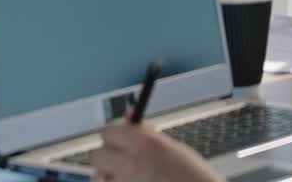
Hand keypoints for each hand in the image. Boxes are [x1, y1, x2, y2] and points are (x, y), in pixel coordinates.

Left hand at [92, 119, 223, 181]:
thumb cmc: (194, 177)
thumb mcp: (173, 148)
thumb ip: (146, 134)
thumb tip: (129, 116)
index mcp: (144, 144)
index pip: (109, 131)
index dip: (114, 133)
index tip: (120, 137)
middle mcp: (130, 165)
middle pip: (97, 155)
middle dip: (107, 156)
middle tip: (121, 160)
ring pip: (99, 178)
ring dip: (108, 177)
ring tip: (128, 179)